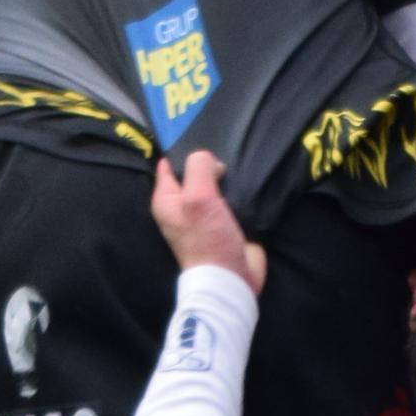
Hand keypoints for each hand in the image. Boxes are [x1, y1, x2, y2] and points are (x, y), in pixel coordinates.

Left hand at [151, 149, 266, 293]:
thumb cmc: (207, 238)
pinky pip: (233, 198)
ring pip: (216, 184)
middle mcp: (183, 206)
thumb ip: (199, 167)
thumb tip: (213, 163)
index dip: (183, 150)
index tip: (202, 137)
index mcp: (166, 200)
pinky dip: (240, 191)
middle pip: (196, 172)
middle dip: (210, 163)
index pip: (169, 164)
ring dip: (228, 177)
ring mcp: (206, 214)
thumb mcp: (198, 197)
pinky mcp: (227, 223)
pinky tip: (249, 182)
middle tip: (226, 154)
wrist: (231, 278)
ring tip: (240, 165)